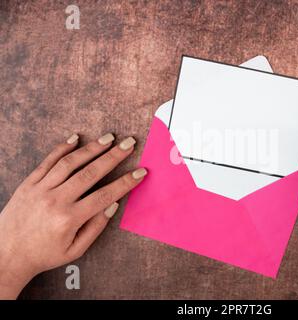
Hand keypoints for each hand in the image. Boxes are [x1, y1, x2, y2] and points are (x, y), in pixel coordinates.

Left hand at [0, 133, 146, 298]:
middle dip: (113, 156)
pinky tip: (76, 138)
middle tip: (129, 143)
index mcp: (69, 219)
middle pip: (90, 173)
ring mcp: (40, 189)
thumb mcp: (75, 250)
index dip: (125, 183)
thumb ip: (96, 227)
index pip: (105, 196)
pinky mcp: (29, 184)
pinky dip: (62, 148)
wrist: (5, 254)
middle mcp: (55, 201)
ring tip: (109, 138)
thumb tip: (113, 205)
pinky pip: (47, 162)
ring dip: (92, 148)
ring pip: (70, 163)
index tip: (140, 172)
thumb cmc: (43, 254)